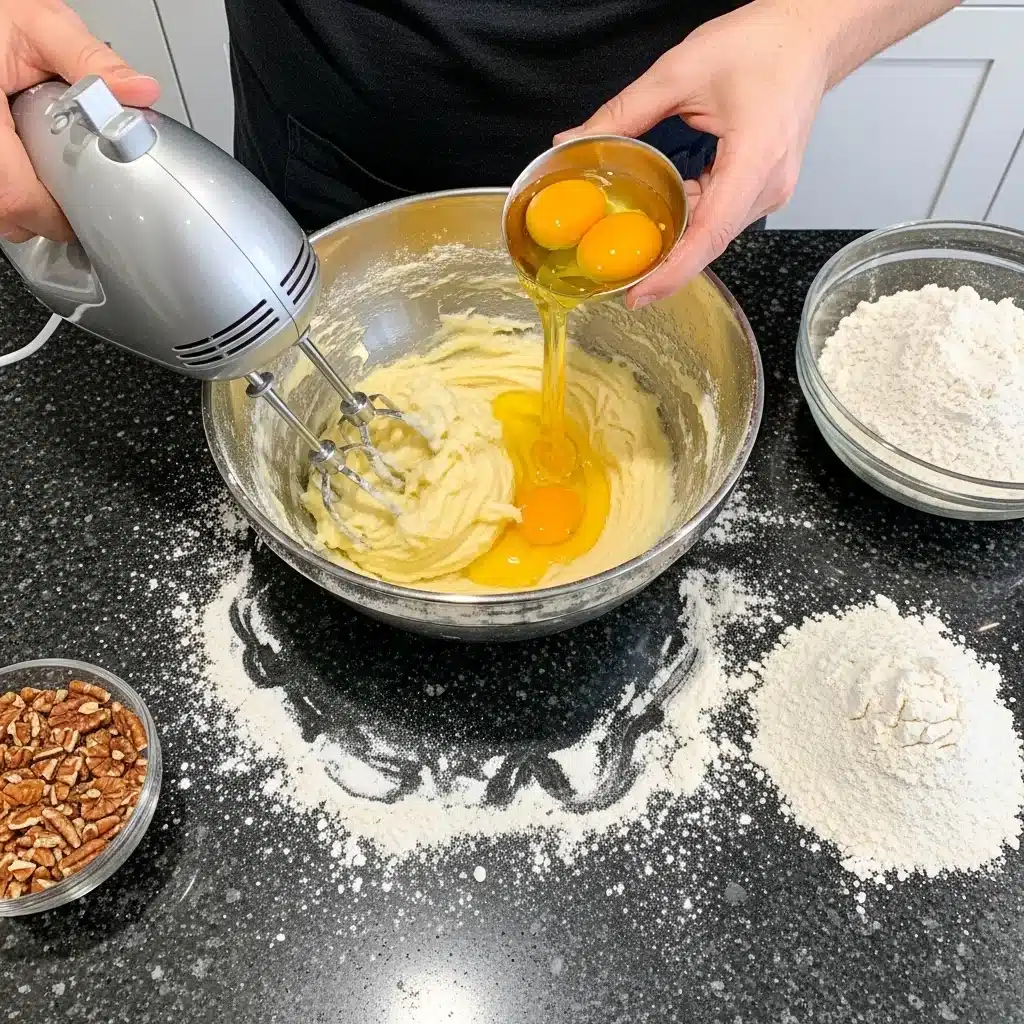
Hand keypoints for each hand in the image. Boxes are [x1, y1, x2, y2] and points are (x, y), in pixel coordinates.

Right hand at [0, 0, 159, 242]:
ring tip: (55, 188)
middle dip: (44, 215)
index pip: (14, 195)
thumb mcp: (40, 26)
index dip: (52, 216)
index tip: (83, 216)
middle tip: (76, 204)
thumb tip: (139, 90)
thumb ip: (89, 60)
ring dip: (26, 207)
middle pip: (6, 211)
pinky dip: (13, 191)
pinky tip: (34, 174)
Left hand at [555, 1, 828, 308]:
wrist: (809, 35)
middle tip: (617, 273)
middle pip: (709, 241)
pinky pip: (722, 217)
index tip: (638, 294)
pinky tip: (663, 212)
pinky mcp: (764, 188)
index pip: (710, 234)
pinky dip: (690, 219)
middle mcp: (769, 184)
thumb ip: (622, 112)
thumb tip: (574, 139)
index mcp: (755, 156)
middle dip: (663, 262)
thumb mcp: (679, 71)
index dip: (672, 272)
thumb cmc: (764, 44)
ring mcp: (771, 190)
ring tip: (633, 241)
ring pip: (714, 233)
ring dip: (674, 238)